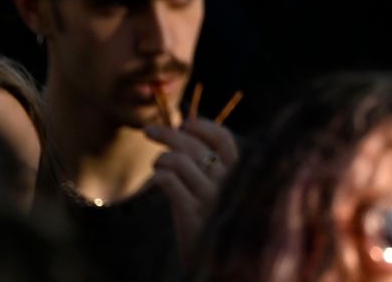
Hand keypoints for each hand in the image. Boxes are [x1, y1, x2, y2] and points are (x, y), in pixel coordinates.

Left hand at [145, 119, 238, 263]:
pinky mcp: (192, 217)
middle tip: (150, 131)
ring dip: (162, 158)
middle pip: (194, 146)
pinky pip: (169, 182)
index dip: (201, 126)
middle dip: (168, 133)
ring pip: (178, 161)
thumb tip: (189, 132)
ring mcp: (211, 201)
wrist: (220, 268)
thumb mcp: (225, 192)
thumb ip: (216, 167)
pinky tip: (158, 179)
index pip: (223, 138)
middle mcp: (228, 185)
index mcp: (241, 175)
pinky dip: (160, 175)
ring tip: (157, 165)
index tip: (184, 123)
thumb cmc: (218, 224)